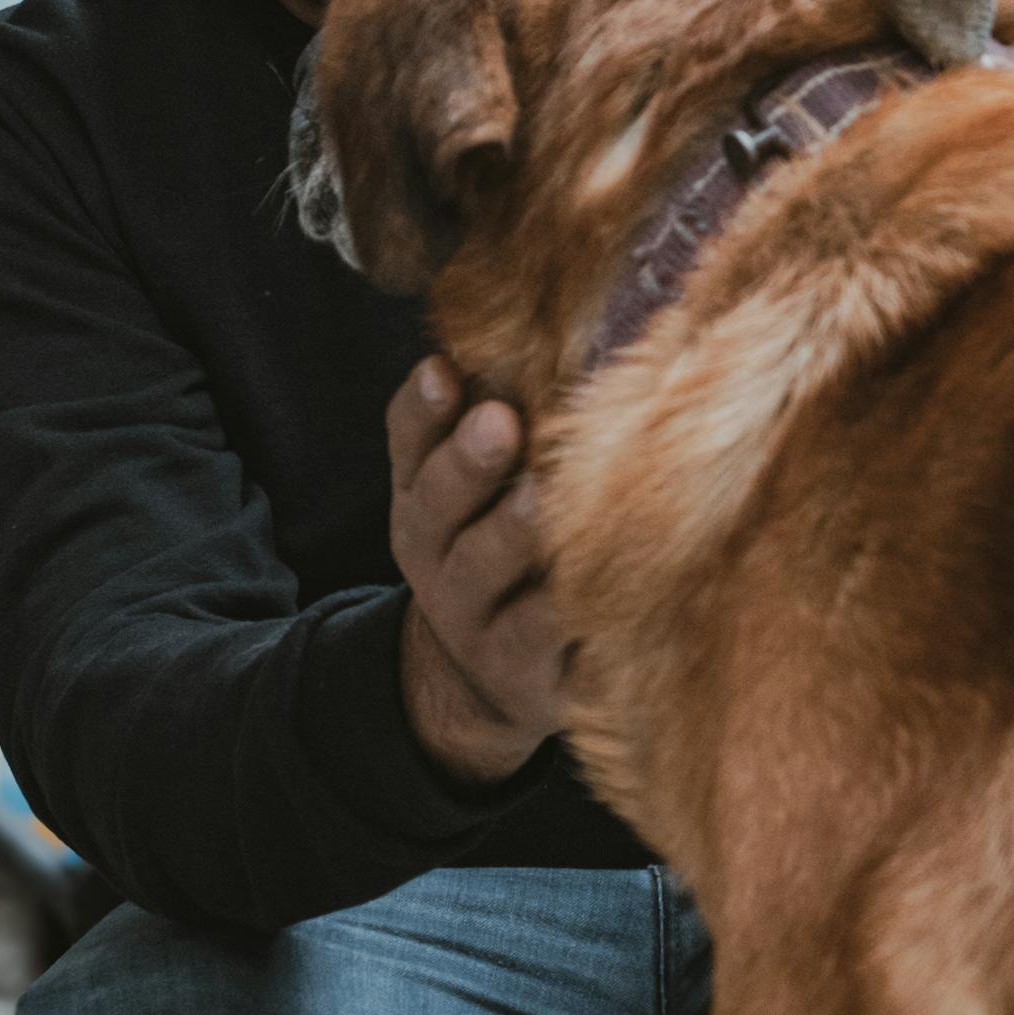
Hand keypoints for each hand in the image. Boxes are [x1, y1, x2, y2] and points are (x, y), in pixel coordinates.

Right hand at [387, 355, 570, 788]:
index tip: (442, 371)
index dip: (422, 411)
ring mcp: (478, 620)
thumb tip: (538, 330)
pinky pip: (546, 640)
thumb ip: (490, 423)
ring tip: (539, 496)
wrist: (493, 684)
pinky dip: (569, 611)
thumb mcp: (481, 496)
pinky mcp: (528, 675)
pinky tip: (604, 578)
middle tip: (500, 422)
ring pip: (486, 572)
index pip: (409, 445)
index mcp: (424, 502)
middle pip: (439, 506)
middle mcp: (439, 558)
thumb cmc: (505, 556)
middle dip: (467, 461)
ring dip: (512, 533)